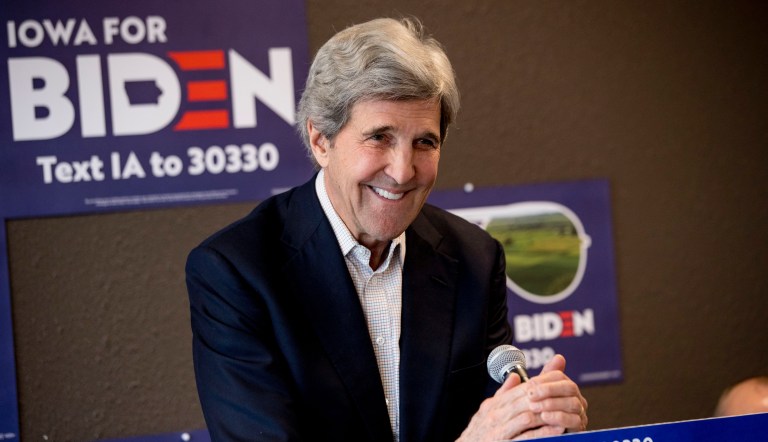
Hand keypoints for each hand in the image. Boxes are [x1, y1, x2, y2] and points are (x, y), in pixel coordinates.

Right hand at [457, 354, 587, 441]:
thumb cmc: (478, 433)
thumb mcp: (488, 410)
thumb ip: (503, 393)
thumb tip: (515, 376)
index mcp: (494, 405)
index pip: (520, 389)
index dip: (540, 384)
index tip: (557, 381)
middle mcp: (496, 415)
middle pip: (526, 400)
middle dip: (547, 396)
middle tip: (566, 393)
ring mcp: (499, 430)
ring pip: (528, 416)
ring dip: (547, 413)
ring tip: (564, 410)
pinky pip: (526, 437)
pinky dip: (543, 432)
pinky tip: (557, 429)